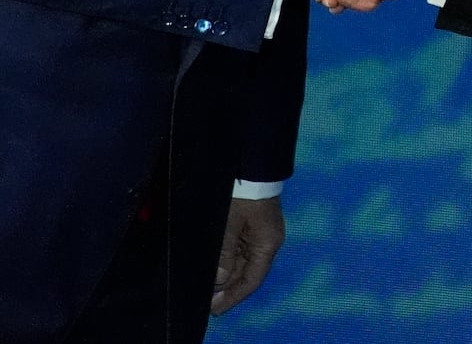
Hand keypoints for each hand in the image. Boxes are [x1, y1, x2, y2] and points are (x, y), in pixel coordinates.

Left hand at [212, 196, 283, 315]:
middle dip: (226, 287)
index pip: (252, 280)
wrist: (252, 163)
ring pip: (241, 262)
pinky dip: (227, 260)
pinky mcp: (252, 225)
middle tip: (204, 299)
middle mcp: (267, 242)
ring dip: (225, 274)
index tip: (215, 308)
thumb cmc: (242, 193)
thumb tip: (220, 278)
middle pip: (246, 272)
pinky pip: (239, 249)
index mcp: (267, 244)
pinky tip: (213, 266)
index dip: (233, 296)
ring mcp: (260, 233)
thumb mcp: (229, 223)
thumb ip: (224, 252)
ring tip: (205, 285)